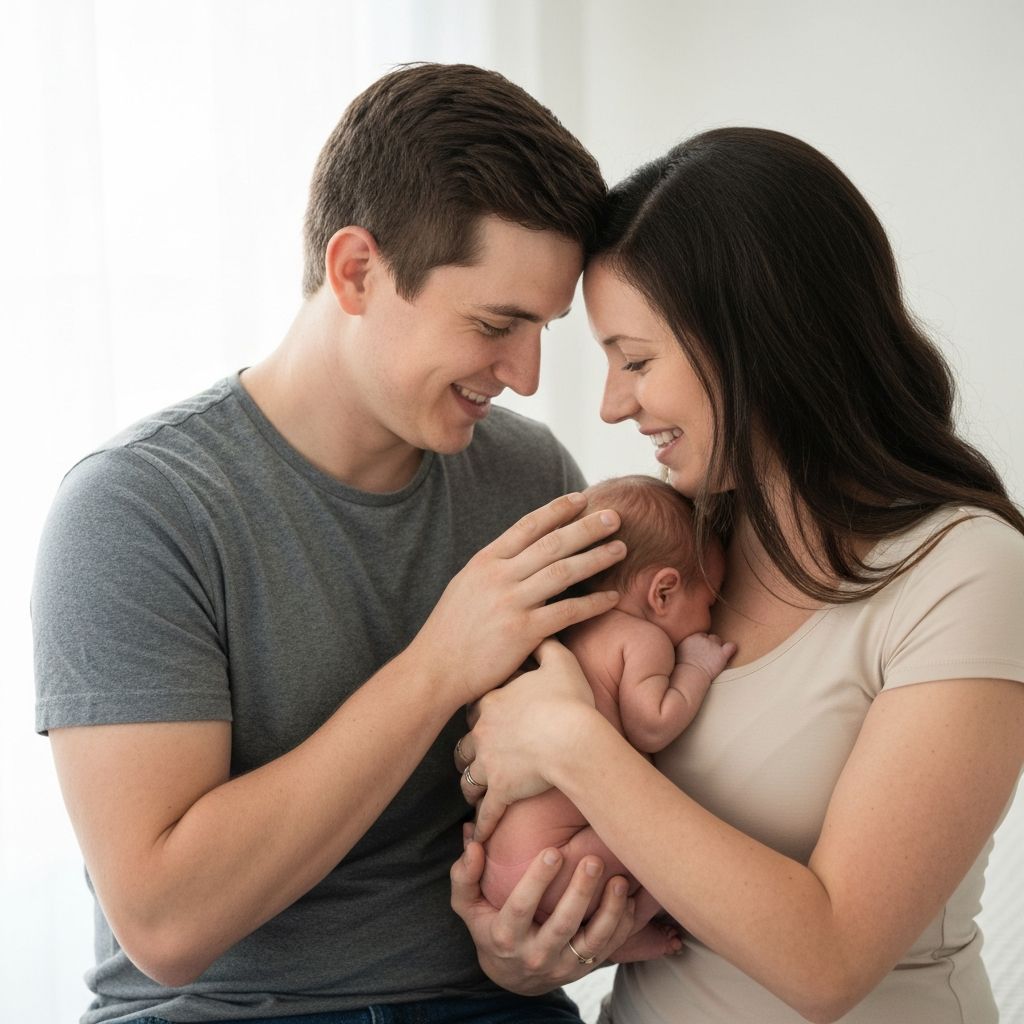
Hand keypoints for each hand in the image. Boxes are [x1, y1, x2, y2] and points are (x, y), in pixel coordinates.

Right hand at [411, 493, 624, 706]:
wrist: (434, 670)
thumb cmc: (451, 631)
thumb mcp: (467, 586)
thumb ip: (495, 568)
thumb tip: (522, 553)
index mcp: (485, 561)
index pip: (527, 526)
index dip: (557, 510)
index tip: (581, 499)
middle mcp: (499, 576)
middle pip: (551, 543)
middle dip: (586, 527)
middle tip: (614, 516)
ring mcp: (510, 603)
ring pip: (563, 572)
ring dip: (596, 558)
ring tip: (621, 548)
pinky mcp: (522, 632)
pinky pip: (566, 612)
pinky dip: (592, 603)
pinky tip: (611, 598)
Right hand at [450, 834, 636, 993]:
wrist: (513, 975)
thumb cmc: (489, 925)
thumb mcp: (468, 906)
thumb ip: (465, 875)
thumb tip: (471, 840)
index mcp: (505, 936)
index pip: (521, 908)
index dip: (536, 881)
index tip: (552, 851)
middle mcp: (535, 954)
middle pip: (562, 925)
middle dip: (580, 892)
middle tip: (593, 860)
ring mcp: (563, 965)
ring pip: (591, 941)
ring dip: (609, 910)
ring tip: (619, 880)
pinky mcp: (584, 968)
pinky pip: (608, 949)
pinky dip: (622, 925)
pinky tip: (630, 899)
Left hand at [457, 639, 597, 841]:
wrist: (572, 736)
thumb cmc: (569, 698)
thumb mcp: (560, 661)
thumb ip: (546, 645)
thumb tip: (541, 631)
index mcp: (492, 701)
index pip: (474, 707)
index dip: (478, 713)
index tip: (481, 717)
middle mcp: (483, 732)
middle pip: (464, 743)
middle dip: (468, 751)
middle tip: (473, 757)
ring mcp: (489, 762)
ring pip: (468, 776)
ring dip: (470, 784)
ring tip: (473, 792)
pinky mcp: (501, 790)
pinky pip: (486, 812)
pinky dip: (482, 825)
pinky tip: (478, 836)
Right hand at [676, 632, 736, 680]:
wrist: (691, 676)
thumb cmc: (684, 669)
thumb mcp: (679, 652)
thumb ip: (687, 647)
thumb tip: (691, 649)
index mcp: (692, 637)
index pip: (701, 636)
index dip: (702, 644)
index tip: (700, 653)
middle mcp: (703, 638)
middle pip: (710, 637)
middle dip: (710, 645)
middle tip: (707, 657)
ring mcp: (713, 645)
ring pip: (718, 641)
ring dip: (717, 648)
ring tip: (714, 659)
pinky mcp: (721, 654)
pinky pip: (731, 646)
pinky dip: (731, 649)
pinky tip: (728, 653)